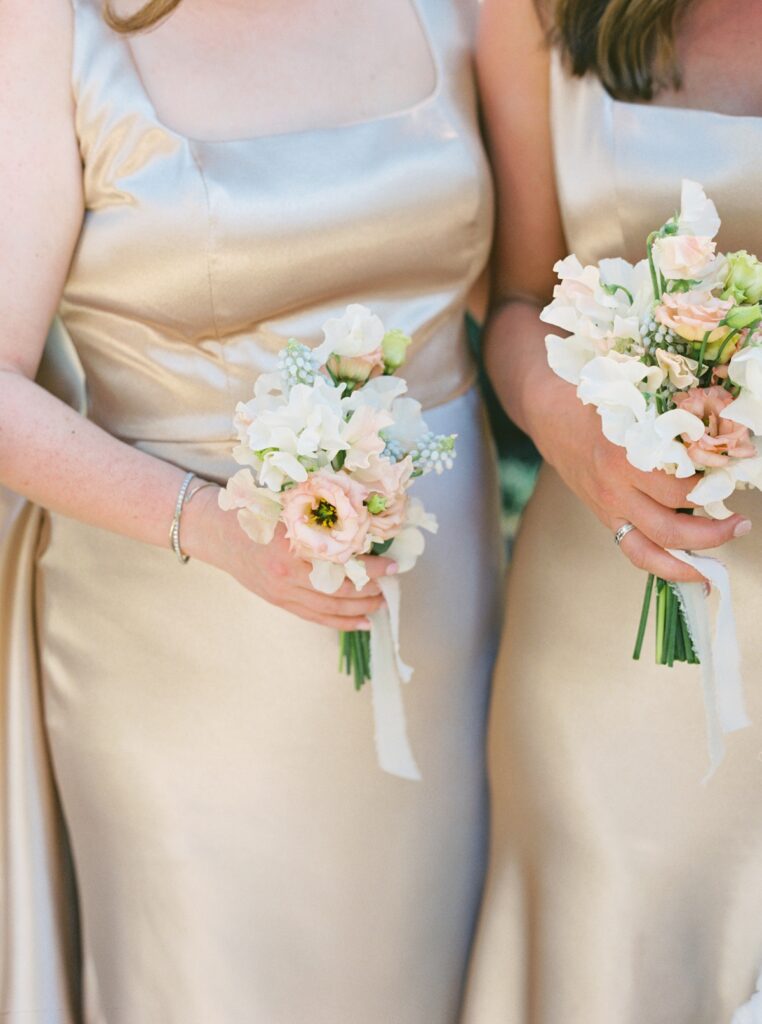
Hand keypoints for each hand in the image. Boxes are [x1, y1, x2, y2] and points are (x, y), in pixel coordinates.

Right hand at [184, 485, 394, 628]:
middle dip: (369, 591)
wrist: (216, 532)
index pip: (342, 563)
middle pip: (338, 591)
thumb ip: (319, 517)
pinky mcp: (278, 601)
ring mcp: (282, 592)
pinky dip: (339, 622)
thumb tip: (362, 521)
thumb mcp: (287, 506)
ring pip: (329, 609)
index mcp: (292, 546)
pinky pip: (314, 617)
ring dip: (359, 609)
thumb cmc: (253, 512)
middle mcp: (287, 574)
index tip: (393, 564)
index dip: (370, 567)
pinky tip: (360, 623)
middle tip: (391, 586)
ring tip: (380, 605)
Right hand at [532, 379, 751, 583]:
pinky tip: (687, 569)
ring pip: (651, 550)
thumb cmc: (595, 406)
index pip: (679, 490)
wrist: (550, 417)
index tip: (731, 481)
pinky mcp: (604, 517)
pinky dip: (662, 564)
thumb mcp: (633, 407)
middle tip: (740, 525)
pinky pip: (634, 551)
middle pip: (670, 529)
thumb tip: (713, 445)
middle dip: (711, 535)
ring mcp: (608, 508)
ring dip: (687, 563)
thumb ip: (666, 428)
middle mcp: (615, 490)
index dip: (711, 490)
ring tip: (714, 567)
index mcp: (625, 459)